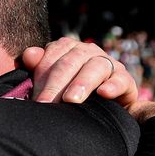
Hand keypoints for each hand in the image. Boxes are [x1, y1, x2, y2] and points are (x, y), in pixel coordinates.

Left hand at [21, 37, 137, 108]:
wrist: (101, 106)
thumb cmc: (69, 92)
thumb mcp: (51, 80)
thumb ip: (37, 67)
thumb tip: (29, 55)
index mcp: (67, 48)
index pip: (51, 56)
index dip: (41, 76)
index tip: (34, 98)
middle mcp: (88, 51)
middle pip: (69, 63)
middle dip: (56, 85)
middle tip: (46, 104)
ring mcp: (108, 63)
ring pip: (95, 67)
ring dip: (81, 83)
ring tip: (70, 100)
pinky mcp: (125, 79)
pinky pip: (121, 79)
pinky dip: (113, 85)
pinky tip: (104, 93)